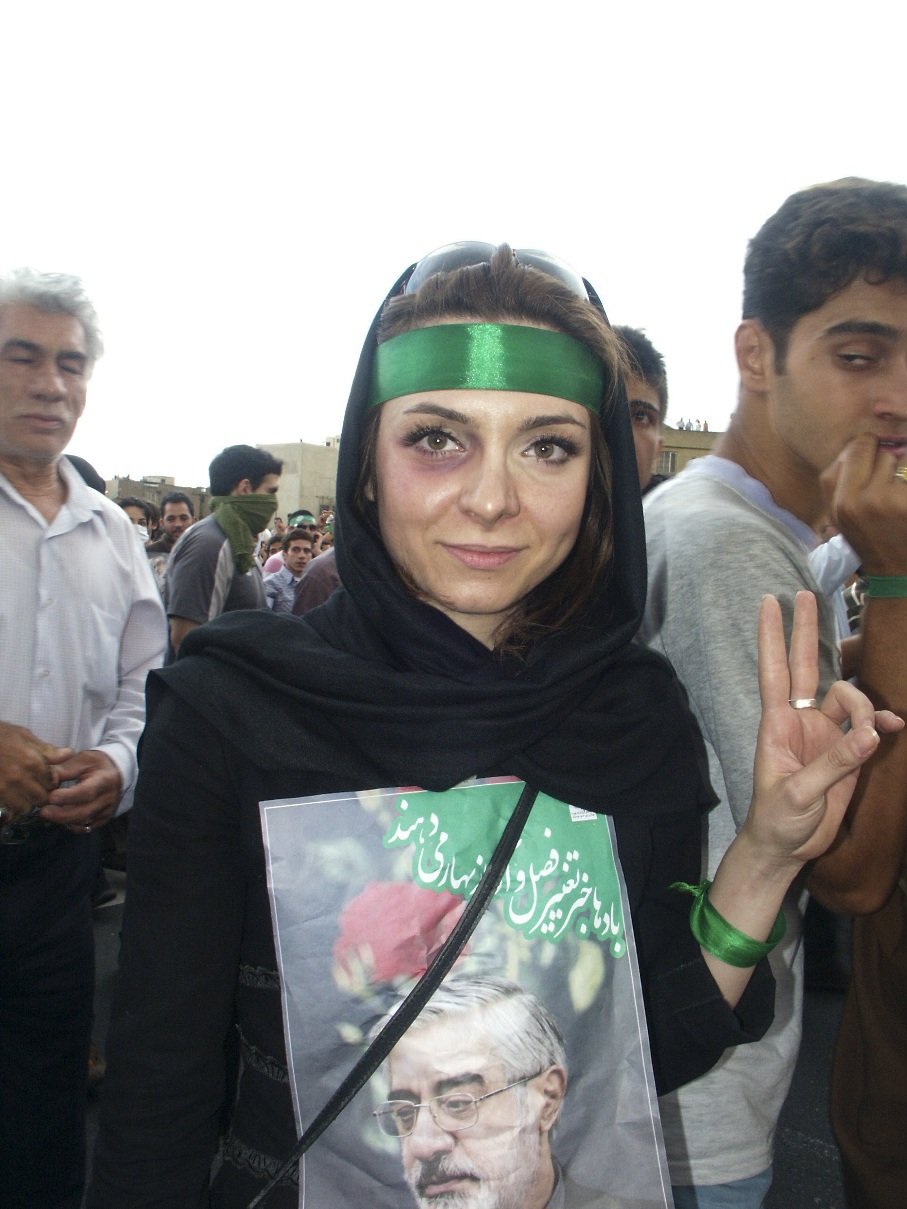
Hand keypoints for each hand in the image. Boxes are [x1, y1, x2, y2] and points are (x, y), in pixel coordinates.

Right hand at [0, 721, 71, 819]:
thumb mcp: (22, 734)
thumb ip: (46, 749)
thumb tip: (68, 754)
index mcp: (32, 761)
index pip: (52, 781)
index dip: (51, 781)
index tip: (47, 779)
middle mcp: (21, 778)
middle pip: (41, 797)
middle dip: (40, 794)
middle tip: (35, 789)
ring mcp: (5, 788)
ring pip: (25, 807)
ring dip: (26, 803)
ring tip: (22, 795)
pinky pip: (8, 811)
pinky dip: (10, 808)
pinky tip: (10, 799)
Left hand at [39, 749, 122, 834]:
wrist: (117, 772)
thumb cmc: (97, 764)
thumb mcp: (82, 760)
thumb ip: (64, 769)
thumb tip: (45, 778)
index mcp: (105, 780)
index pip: (87, 792)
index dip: (67, 797)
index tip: (50, 797)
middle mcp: (109, 798)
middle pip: (84, 812)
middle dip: (60, 814)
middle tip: (42, 811)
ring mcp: (107, 811)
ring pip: (83, 822)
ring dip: (62, 820)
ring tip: (46, 814)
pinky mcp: (103, 819)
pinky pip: (85, 828)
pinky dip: (70, 825)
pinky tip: (60, 817)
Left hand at [744, 592, 902, 869]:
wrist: (787, 848)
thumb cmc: (777, 820)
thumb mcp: (800, 794)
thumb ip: (834, 764)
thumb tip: (868, 733)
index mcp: (777, 725)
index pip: (774, 671)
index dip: (771, 637)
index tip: (768, 602)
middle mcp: (800, 721)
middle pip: (805, 667)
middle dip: (805, 631)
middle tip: (805, 594)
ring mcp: (823, 735)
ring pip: (847, 699)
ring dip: (865, 705)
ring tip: (874, 731)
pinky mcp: (844, 753)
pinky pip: (867, 728)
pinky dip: (882, 725)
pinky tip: (895, 727)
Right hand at [824, 433, 906, 573]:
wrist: (898, 576)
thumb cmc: (873, 541)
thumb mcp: (844, 517)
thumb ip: (846, 481)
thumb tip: (867, 443)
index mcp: (836, 501)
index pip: (852, 448)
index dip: (866, 452)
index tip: (872, 467)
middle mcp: (854, 500)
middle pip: (872, 448)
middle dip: (884, 459)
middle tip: (890, 482)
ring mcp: (882, 500)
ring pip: (896, 459)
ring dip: (900, 473)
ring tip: (898, 498)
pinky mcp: (906, 503)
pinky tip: (904, 507)